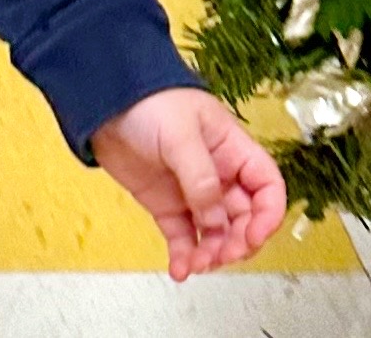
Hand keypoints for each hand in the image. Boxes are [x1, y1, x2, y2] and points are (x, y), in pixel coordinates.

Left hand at [92, 88, 285, 279]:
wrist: (101, 100)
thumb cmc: (147, 101)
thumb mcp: (180, 134)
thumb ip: (201, 178)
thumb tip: (216, 221)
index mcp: (232, 150)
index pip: (267, 186)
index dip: (268, 214)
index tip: (253, 236)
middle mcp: (219, 174)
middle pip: (245, 218)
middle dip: (238, 242)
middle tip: (221, 255)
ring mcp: (192, 192)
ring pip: (216, 234)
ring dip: (212, 254)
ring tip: (194, 263)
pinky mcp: (167, 205)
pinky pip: (184, 238)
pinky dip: (184, 256)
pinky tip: (179, 269)